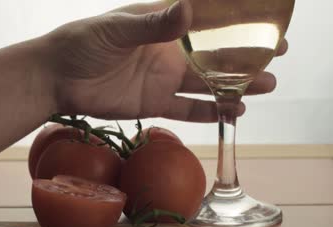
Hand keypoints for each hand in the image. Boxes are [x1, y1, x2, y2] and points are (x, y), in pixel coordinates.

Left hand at [46, 0, 287, 121]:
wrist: (57, 77)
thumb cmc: (82, 43)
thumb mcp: (117, 29)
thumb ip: (153, 24)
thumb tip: (189, 10)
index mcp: (162, 25)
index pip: (205, 22)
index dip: (235, 23)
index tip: (264, 24)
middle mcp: (168, 51)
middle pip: (213, 55)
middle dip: (244, 56)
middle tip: (275, 59)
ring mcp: (162, 79)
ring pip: (206, 84)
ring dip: (234, 86)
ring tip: (264, 86)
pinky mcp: (153, 104)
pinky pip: (186, 109)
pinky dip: (209, 111)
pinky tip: (233, 111)